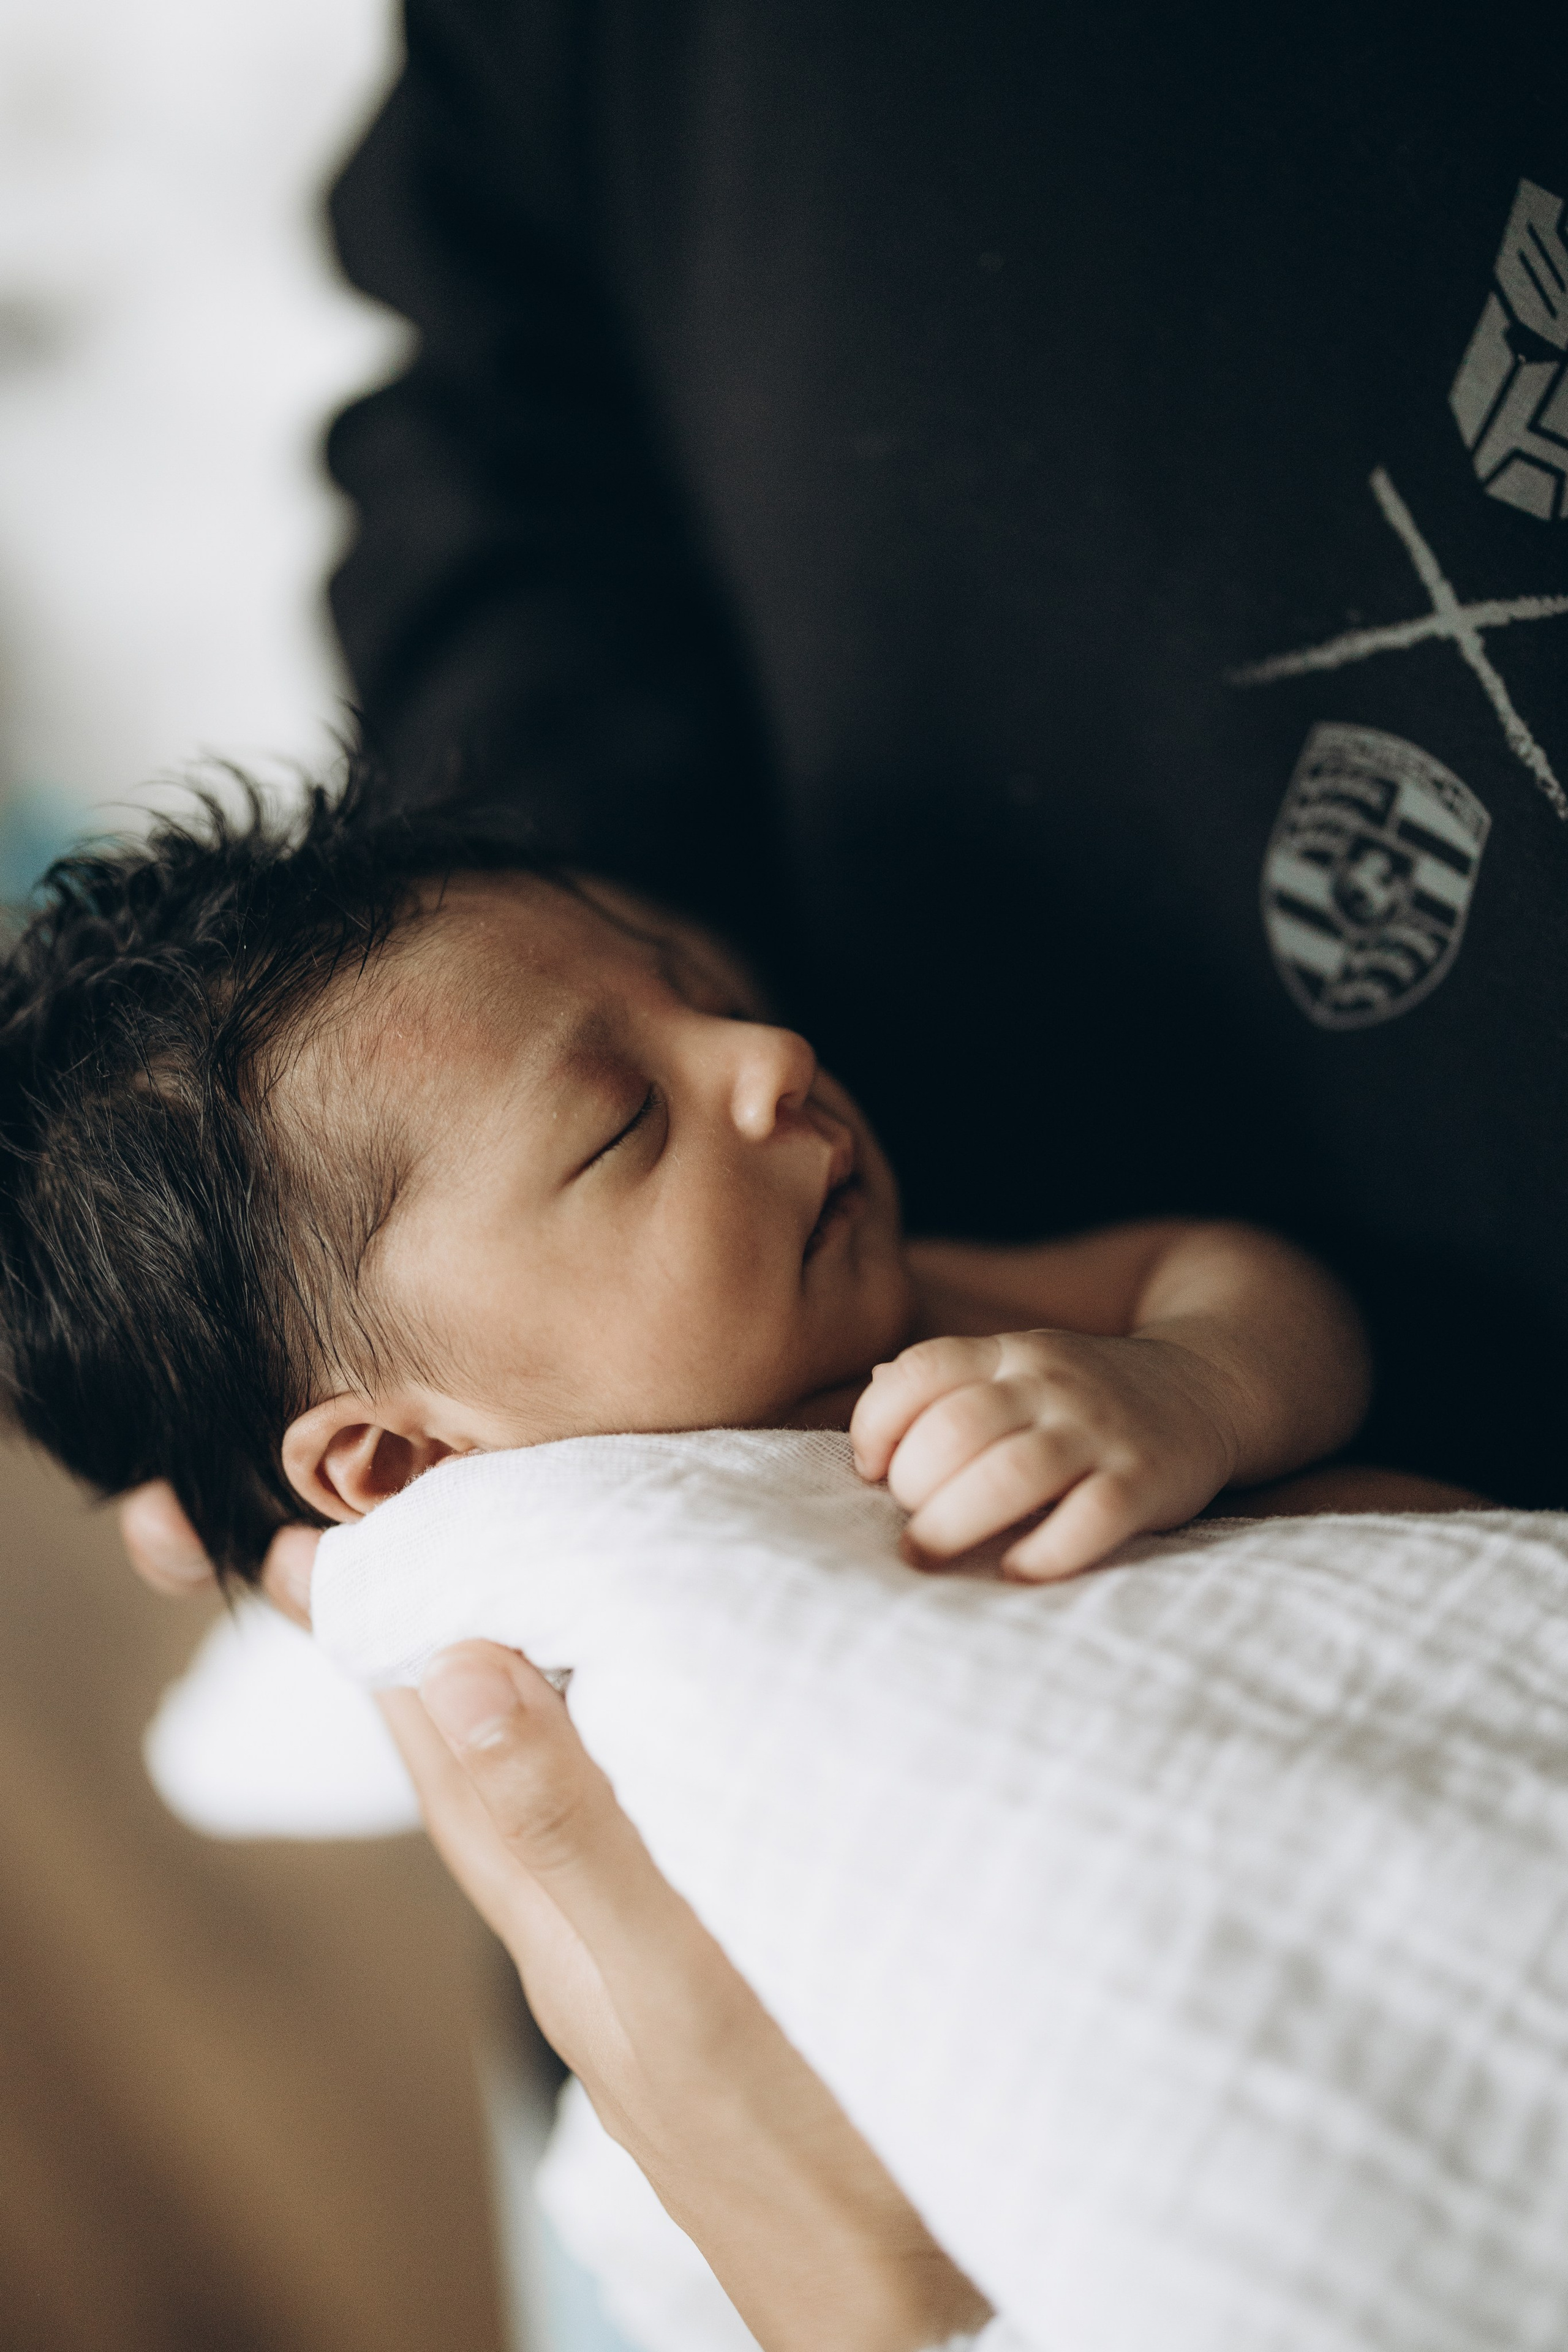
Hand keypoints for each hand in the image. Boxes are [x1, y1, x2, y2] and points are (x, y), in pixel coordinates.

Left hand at [119, 1483, 987, 2351]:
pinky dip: (611, 1739)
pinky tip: (652, 1714)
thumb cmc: (813, 2158)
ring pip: (554, 1785)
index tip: (320, 1536)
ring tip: (499, 1594)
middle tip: (380, 1537)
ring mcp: (650, 1955)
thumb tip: (457, 1671)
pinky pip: (632, 1816)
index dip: (386, 1632)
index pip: (441, 1744)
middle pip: (477, 1759)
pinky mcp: (719, 1966)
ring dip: (516, 1679)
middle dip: (425, 1642)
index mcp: (559, 1918)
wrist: (921, 2306)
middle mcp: (585, 1930)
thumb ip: (569, 1833)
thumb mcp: (677, 1985)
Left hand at [850, 1329, 1240, 1580]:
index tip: (871, 1470)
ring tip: (930, 1554)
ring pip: (1012, 1473)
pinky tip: (1016, 1571)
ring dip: (955, 1522)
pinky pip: (1091, 1517)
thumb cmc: (1083, 1398)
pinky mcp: (1146, 1479)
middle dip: (911, 1485)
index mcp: (1009, 1352)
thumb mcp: (1017, 1368)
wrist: (1207, 1385)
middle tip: (912, 1522)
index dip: (876, 1424)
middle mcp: (1050, 1384)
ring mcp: (1100, 1430)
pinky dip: (1045, 1552)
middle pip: (956, 1429)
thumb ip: (948, 1385)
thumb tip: (868, 1409)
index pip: (920, 1371)